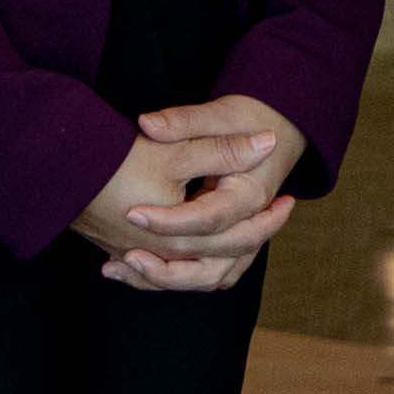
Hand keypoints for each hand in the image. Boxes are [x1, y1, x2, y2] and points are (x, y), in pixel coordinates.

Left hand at [99, 92, 304, 290]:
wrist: (272, 128)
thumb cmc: (244, 120)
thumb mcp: (216, 115)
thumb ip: (182, 121)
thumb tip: (147, 124)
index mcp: (248, 195)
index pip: (208, 218)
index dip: (169, 220)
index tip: (133, 214)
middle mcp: (248, 224)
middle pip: (212, 264)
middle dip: (166, 265)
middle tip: (126, 253)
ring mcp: (241, 238)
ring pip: (210, 277)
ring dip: (167, 279)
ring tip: (122, 266)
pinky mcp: (228, 243)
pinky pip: (204, 274)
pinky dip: (172, 278)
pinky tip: (129, 269)